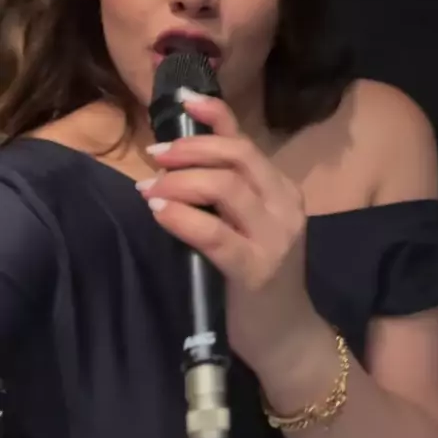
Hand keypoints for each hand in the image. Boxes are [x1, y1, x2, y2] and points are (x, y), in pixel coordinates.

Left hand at [137, 90, 315, 374]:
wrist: (286, 336)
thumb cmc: (259, 278)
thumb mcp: (249, 224)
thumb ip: (226, 193)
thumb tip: (175, 161)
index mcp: (282, 189)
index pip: (247, 141)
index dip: (215, 115)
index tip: (183, 101)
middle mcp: (285, 205)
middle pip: (237, 156)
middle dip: (190, 148)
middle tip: (155, 154)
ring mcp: (275, 237)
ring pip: (226, 187)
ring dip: (180, 180)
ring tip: (150, 187)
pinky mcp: (256, 269)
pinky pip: (214, 233)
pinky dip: (182, 216)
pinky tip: (159, 210)